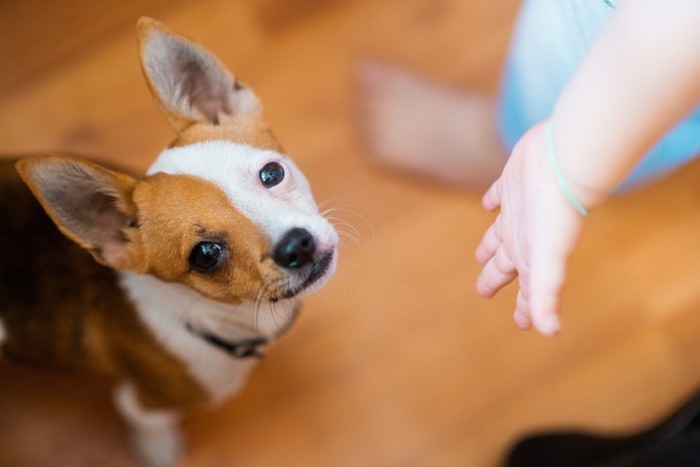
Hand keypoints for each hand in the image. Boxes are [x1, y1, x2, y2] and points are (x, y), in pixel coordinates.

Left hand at [475, 121, 584, 334]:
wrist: (564, 162)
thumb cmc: (557, 213)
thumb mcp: (547, 259)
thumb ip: (546, 294)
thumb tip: (550, 332)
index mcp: (530, 258)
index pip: (526, 292)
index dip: (524, 309)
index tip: (521, 325)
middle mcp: (523, 236)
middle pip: (505, 265)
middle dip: (495, 279)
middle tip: (484, 292)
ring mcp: (517, 210)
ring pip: (498, 235)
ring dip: (491, 247)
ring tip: (482, 256)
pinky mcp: (512, 183)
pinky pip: (497, 196)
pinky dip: (492, 201)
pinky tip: (489, 203)